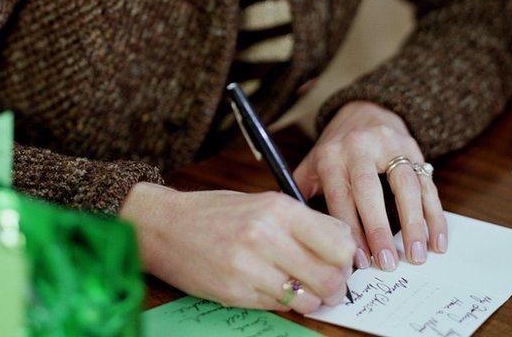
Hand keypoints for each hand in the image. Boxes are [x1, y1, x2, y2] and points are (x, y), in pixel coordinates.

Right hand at [120, 183, 354, 314]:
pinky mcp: (235, 292)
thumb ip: (301, 223)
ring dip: (310, 299)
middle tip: (326, 283)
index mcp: (277, 208)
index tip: (341, 260)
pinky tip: (269, 287)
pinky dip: (282, 303)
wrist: (165, 225)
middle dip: (335, 285)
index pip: (339, 242)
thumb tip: (342, 247)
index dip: (346, 257)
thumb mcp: (262, 203)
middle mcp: (266, 235)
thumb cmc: (216, 212)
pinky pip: (278, 307)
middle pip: (330, 276)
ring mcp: (249, 266)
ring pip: (308, 299)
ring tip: (298, 288)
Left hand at [292, 99, 446, 271]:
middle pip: (370, 190)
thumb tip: (297, 234)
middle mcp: (360, 148)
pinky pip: (427, 184)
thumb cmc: (336, 149)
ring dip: (414, 224)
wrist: (365, 110)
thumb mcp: (313, 163)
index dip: (350, 230)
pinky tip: (437, 240)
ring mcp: (390, 146)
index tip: (358, 260)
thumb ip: (302, 193)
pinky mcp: (414, 149)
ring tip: (417, 255)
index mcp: (331, 155)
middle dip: (379, 229)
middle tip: (388, 263)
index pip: (340, 195)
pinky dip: (434, 215)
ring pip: (406, 186)